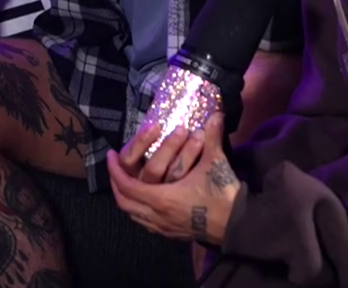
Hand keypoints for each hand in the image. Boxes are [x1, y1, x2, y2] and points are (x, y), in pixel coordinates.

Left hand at [107, 113, 240, 244]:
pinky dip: (139, 211)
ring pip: (134, 214)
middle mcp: (158, 215)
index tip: (109, 154)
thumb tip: (216, 113)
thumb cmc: (223, 193)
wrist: (238, 224)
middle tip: (115, 167)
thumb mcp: (215, 161)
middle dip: (116, 183)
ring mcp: (165, 227)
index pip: (126, 184)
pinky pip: (146, 223)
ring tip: (126, 181)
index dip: (114, 170)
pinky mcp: (173, 234)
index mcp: (162, 198)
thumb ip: (212, 136)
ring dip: (126, 198)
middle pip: (124, 202)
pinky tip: (144, 201)